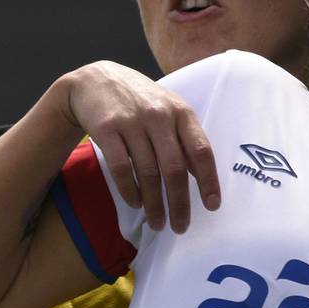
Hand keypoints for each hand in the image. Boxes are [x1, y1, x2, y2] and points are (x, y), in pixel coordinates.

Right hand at [61, 61, 219, 233]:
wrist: (95, 80)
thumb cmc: (140, 100)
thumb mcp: (168, 109)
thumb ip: (185, 138)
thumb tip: (202, 177)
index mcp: (180, 111)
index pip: (201, 150)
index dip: (209, 181)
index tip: (212, 206)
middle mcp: (159, 115)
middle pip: (174, 168)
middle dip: (179, 203)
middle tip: (181, 227)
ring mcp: (132, 121)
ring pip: (148, 172)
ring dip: (154, 204)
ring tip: (158, 223)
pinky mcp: (107, 129)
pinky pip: (122, 168)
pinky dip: (130, 191)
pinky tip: (135, 204)